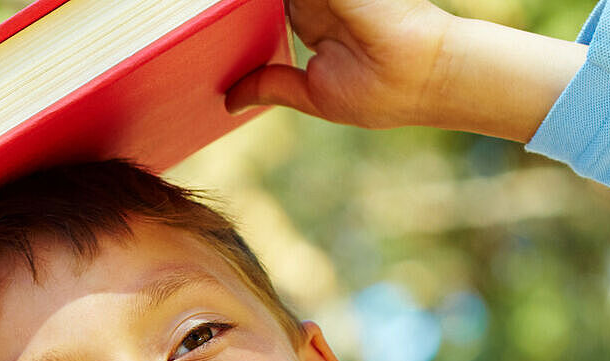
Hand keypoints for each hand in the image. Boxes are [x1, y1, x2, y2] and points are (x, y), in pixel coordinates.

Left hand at [227, 0, 587, 140]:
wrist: (427, 74)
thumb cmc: (382, 93)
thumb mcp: (315, 94)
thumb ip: (272, 86)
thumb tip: (229, 102)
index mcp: (312, 17)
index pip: (259, 8)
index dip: (231, 14)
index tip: (193, 25)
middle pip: (260, 1)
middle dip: (230, 8)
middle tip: (182, 14)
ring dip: (239, 5)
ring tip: (195, 6)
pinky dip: (247, 3)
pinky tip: (228, 6)